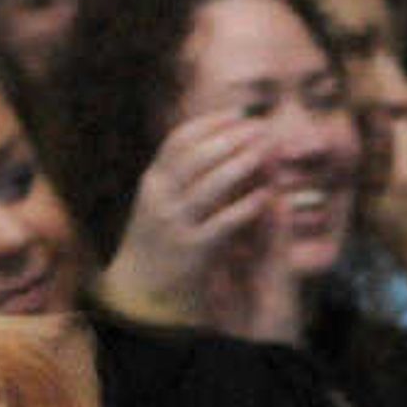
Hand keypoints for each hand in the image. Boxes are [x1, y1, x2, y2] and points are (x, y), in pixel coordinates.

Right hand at [101, 112, 291, 339]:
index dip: (210, 123)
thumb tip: (210, 144)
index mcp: (152, 182)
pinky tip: (266, 195)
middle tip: (261, 129)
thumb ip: (180, 176)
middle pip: (198, 156)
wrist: (140, 293)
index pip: (180, 140)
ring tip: (266, 152)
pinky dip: (246, 206)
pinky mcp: (193, 251)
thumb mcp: (159, 203)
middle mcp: (160, 198)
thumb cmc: (157, 243)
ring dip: (242, 164)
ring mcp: (175, 224)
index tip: (238, 114)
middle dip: (232, 138)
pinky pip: (224, 223)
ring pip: (211, 185)